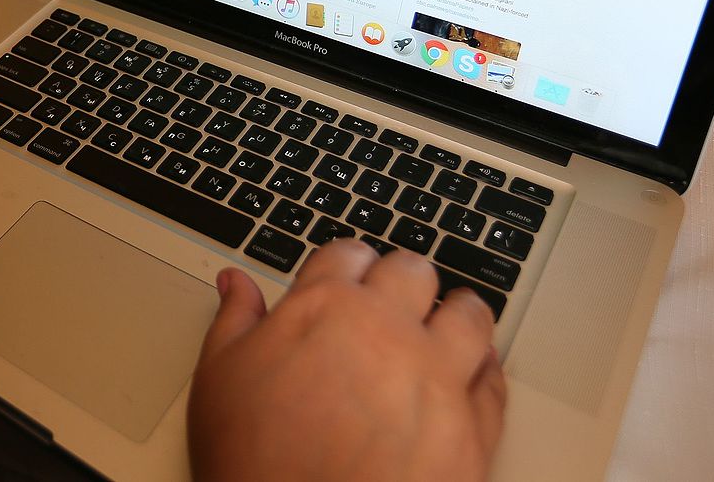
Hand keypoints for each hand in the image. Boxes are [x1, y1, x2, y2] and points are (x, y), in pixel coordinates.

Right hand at [188, 240, 505, 481]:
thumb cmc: (254, 460)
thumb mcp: (219, 377)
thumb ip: (234, 318)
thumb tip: (235, 282)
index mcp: (325, 308)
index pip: (349, 254)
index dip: (347, 264)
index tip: (346, 276)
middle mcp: (388, 331)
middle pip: (413, 272)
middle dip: (402, 281)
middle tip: (393, 300)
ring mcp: (437, 378)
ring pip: (470, 317)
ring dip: (457, 315)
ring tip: (446, 326)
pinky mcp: (471, 429)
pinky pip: (494, 384)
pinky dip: (485, 373)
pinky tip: (473, 374)